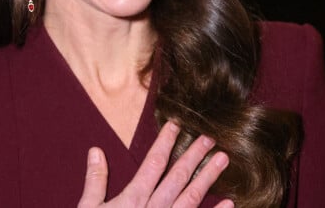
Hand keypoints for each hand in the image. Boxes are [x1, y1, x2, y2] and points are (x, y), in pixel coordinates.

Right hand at [77, 121, 232, 207]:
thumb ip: (95, 181)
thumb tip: (96, 150)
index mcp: (132, 200)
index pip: (153, 164)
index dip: (165, 142)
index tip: (176, 125)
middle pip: (177, 177)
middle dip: (193, 155)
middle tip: (209, 137)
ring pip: (191, 198)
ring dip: (208, 178)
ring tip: (222, 159)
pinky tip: (229, 203)